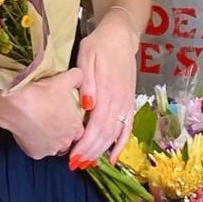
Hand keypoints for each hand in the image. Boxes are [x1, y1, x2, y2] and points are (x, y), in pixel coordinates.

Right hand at [0, 67, 86, 159]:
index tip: (65, 116)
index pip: (80, 130)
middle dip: (62, 133)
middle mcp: (65, 143)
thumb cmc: (42, 93)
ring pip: (53, 147)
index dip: (73, 122)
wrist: (16, 104)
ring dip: (50, 139)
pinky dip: (36, 143)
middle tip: (52, 119)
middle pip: (68, 141)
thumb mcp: (64, 79)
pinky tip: (31, 130)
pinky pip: (38, 150)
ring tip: (41, 124)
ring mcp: (49, 150)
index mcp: (76, 128)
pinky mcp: (34, 153)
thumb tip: (80, 76)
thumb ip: (77, 77)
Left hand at [72, 9, 138, 168]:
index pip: (95, 125)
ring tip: (88, 164)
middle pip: (105, 134)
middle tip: (76, 165)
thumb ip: (87, 83)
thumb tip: (87, 106)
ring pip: (115, 134)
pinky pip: (127, 128)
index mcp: (106, 91)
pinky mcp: (129, 103)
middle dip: (90, 152)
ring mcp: (126, 103)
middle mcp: (118, 101)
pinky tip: (113, 158)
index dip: (84, 144)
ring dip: (102, 151)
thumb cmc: (99, 45)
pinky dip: (120, 144)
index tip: (72, 157)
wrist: (121, 36)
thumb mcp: (87, 57)